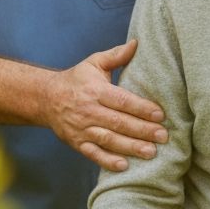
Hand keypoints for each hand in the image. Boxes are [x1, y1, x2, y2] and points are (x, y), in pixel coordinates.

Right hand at [44, 40, 168, 170]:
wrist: (46, 98)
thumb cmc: (76, 79)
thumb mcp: (94, 62)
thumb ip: (116, 55)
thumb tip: (136, 43)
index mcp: (95, 90)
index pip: (122, 101)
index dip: (141, 108)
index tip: (160, 114)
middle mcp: (88, 110)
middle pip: (119, 122)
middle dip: (142, 130)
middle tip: (163, 136)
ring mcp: (82, 129)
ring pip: (109, 140)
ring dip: (130, 147)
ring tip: (151, 152)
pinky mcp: (77, 143)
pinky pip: (93, 154)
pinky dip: (108, 161)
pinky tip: (124, 165)